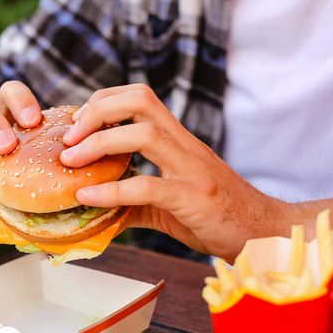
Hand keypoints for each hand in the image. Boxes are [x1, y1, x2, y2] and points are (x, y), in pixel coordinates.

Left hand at [60, 84, 289, 260]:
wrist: (265, 235)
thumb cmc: (219, 218)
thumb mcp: (170, 205)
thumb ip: (134, 201)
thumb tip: (94, 208)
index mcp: (179, 141)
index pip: (140, 97)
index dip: (103, 101)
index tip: (77, 125)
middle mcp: (186, 146)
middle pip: (139, 100)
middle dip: (96, 111)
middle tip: (67, 139)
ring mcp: (193, 169)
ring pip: (144, 134)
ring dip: (98, 143)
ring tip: (70, 162)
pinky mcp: (195, 199)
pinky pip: (150, 187)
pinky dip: (113, 191)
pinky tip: (88, 197)